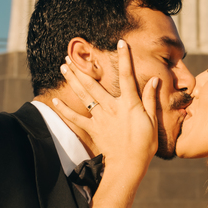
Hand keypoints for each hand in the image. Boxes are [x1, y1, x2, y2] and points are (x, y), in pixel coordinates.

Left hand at [54, 39, 159, 175]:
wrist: (129, 165)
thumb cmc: (144, 144)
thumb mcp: (152, 120)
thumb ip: (150, 99)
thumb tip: (153, 80)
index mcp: (128, 104)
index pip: (127, 76)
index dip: (125, 58)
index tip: (121, 43)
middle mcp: (111, 107)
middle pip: (94, 84)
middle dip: (81, 68)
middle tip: (70, 56)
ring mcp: (99, 118)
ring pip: (83, 96)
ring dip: (72, 81)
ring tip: (63, 68)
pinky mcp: (92, 129)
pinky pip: (75, 119)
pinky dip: (64, 110)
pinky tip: (54, 101)